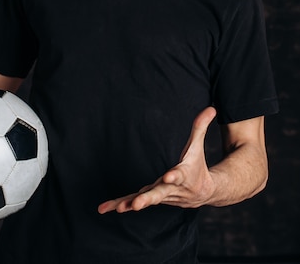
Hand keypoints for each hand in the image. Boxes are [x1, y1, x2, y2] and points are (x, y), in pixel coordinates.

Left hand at [98, 106, 216, 213]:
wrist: (203, 193)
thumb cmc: (197, 166)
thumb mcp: (198, 146)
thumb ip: (201, 127)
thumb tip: (212, 108)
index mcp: (183, 175)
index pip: (179, 174)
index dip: (174, 175)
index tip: (169, 175)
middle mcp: (170, 188)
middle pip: (159, 194)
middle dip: (148, 199)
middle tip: (137, 205)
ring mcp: (160, 195)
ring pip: (144, 200)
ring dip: (131, 204)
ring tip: (121, 208)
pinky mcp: (150, 198)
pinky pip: (133, 202)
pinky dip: (120, 205)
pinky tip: (105, 208)